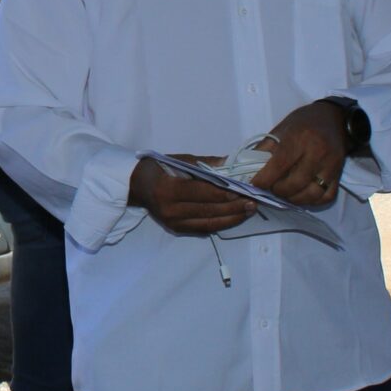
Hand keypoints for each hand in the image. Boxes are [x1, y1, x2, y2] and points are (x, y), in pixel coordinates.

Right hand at [128, 156, 256, 235]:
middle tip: (254, 201)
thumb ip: (206, 164)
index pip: (203, 193)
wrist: (137, 185)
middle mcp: (170, 209)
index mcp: (168, 189)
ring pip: (209, 223)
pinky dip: (222, 224)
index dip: (225, 193)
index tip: (245, 190)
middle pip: (209, 210)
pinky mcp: (176, 229)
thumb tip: (232, 165)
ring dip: (232, 218)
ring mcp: (173, 222)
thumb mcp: (180, 160)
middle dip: (234, 207)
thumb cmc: (158, 168)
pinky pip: (204, 229)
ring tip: (249, 211)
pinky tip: (235, 217)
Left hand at [248, 102, 348, 208]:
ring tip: (284, 193)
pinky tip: (301, 194)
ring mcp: (331, 165)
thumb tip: (247, 169)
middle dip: (278, 191)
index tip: (255, 184)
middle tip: (271, 188)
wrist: (333, 117)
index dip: (264, 180)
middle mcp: (317, 152)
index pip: (279, 165)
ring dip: (294, 199)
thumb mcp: (280, 129)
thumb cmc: (303, 122)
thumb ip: (264, 149)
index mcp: (299, 138)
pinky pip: (326, 197)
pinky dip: (312, 201)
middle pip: (295, 183)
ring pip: (311, 194)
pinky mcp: (339, 174)